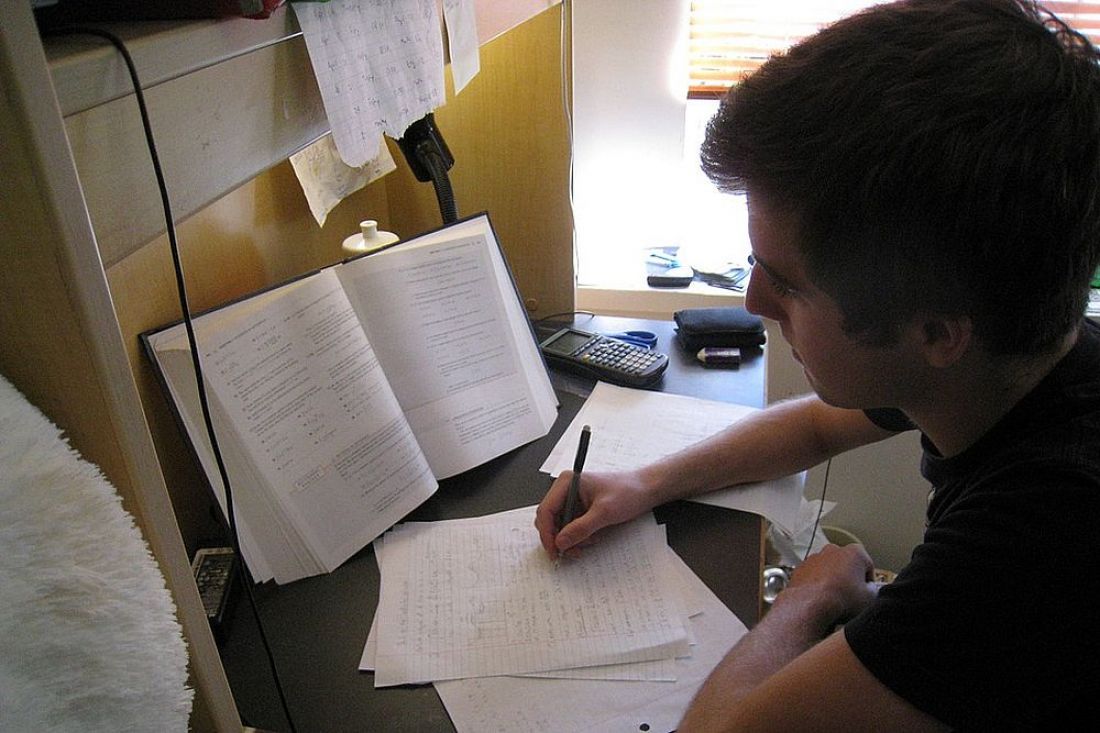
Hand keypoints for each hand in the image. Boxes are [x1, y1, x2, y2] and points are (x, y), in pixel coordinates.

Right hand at [534, 468, 654, 557]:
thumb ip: (580, 528)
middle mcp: (567, 490)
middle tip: (570, 552)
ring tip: (589, 541)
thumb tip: (560, 542)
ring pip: (561, 526)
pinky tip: (593, 537)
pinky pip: (572, 527)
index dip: (547, 533)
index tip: (554, 550)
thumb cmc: (629, 491)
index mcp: (567, 482)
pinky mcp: (582, 509)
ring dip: (572, 539)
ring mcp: (574, 500)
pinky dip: (580, 536)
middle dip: (560, 537)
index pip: (546, 510)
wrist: (647, 490)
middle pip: (550, 519)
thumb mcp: (604, 512)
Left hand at [782, 543, 878, 628]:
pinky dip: (816, 584)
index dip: (868, 582)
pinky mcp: (801, 568)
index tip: (866, 592)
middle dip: (849, 578)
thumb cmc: (840, 599)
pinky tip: (820, 598)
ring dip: (832, 580)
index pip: (868, 566)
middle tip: (850, 596)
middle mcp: (833, 550)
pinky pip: (813, 576)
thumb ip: (875, 590)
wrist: (810, 604)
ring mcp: (815, 557)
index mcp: (855, 552)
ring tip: (834, 599)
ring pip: (829, 569)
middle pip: (847, 565)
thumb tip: (871, 590)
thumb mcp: (870, 598)